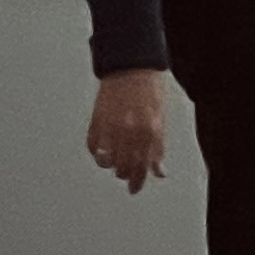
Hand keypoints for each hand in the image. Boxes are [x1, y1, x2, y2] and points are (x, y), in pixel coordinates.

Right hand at [88, 69, 168, 190]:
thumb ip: (158, 147)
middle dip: (125, 175)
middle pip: (123, 166)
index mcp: (149, 130)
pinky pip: (93, 146)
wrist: (132, 66)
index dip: (137, 181)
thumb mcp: (162, 119)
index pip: (141, 166)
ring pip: (106, 160)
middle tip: (126, 177)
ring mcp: (110, 126)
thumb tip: (159, 171)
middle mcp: (129, 131)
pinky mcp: (96, 120)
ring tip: (114, 163)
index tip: (134, 188)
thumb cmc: (150, 89)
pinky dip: (97, 152)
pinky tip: (102, 151)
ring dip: (110, 165)